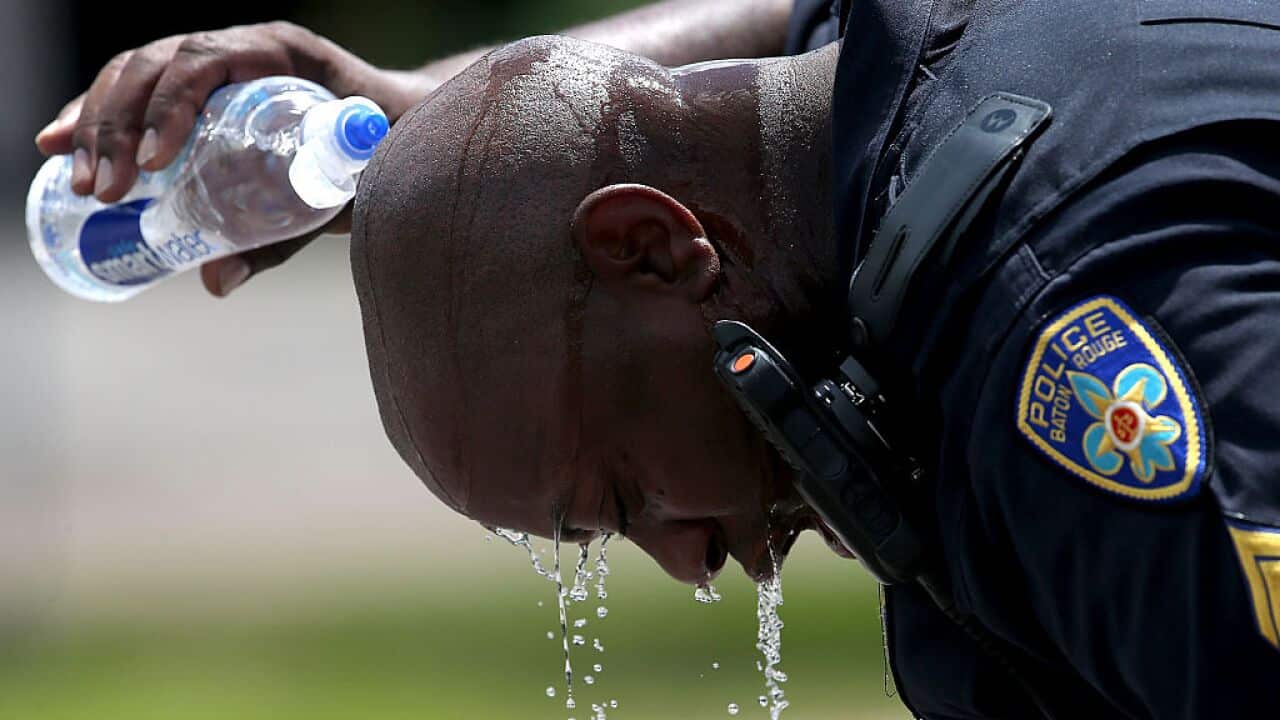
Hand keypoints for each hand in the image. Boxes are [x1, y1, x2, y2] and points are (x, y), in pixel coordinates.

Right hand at [35, 22, 426, 295]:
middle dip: (116, 126)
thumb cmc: (386, 153)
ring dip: (96, 125)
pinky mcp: (199, 88)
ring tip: (84, 187)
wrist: (402, 123)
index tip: (154, 165)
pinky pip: (136, 90)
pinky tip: (57, 148)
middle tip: (105, 192)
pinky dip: (95, 116)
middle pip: (155, 65)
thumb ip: (290, 233)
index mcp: (282, 54)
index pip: (206, 61)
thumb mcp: (348, 193)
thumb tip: (215, 281)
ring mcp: (217, 63)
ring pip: (134, 74)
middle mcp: (241, 48)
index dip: (168, 106)